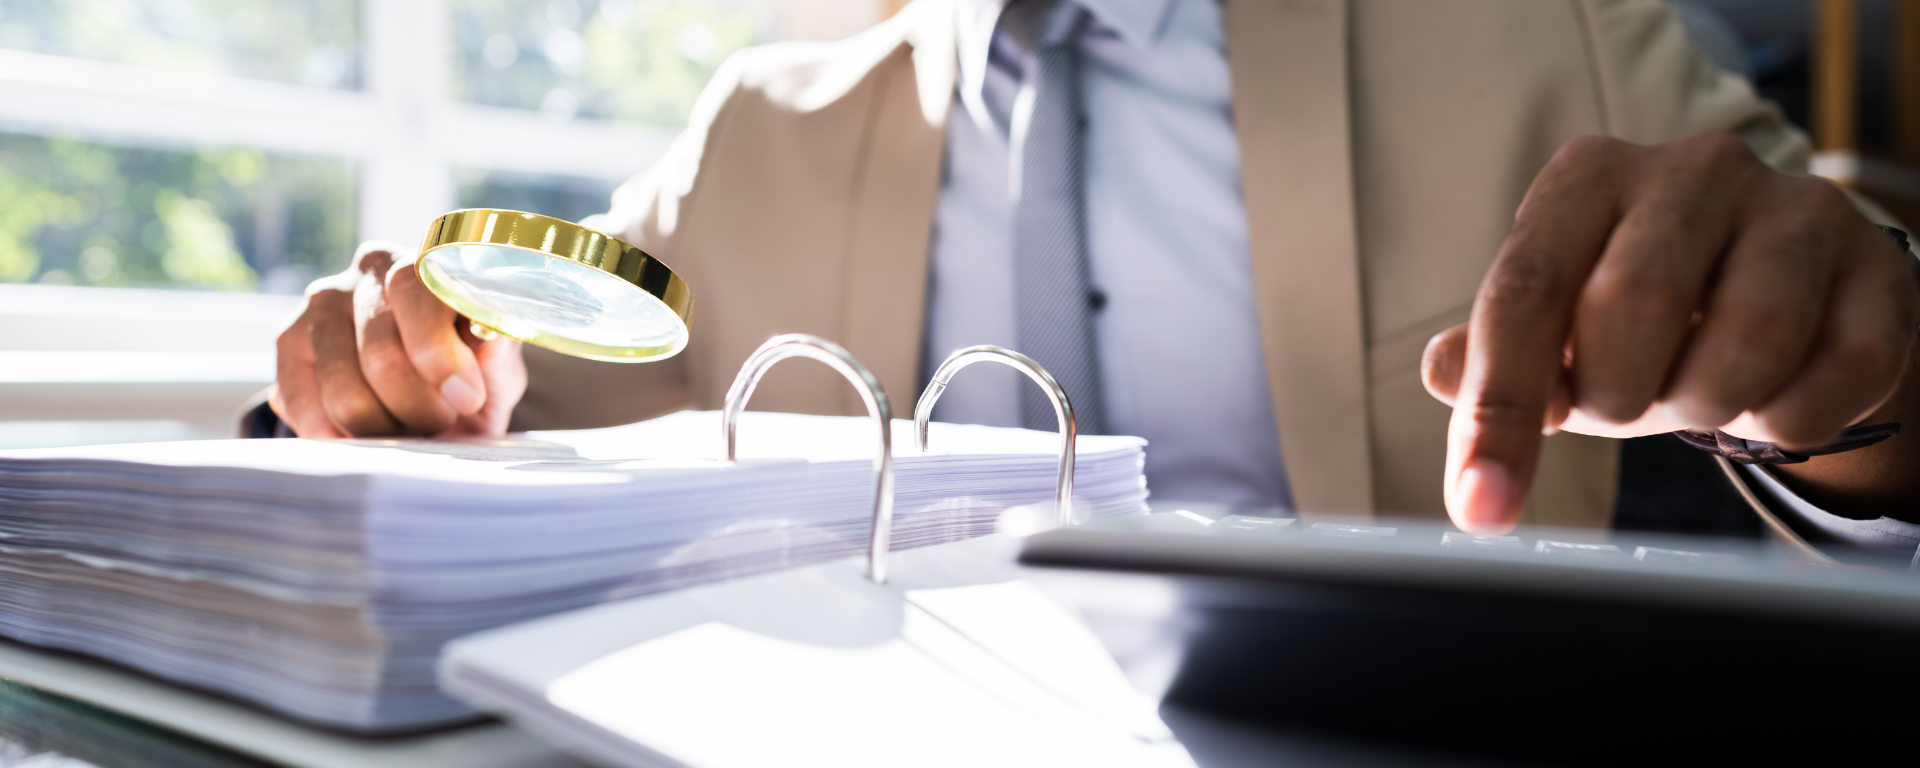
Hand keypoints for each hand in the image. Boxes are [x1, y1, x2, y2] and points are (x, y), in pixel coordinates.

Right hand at [270, 242, 527, 437]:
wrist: (430, 396)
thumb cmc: (471, 376)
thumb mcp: (497, 368)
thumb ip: (498, 352)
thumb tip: (489, 336)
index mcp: (425, 260)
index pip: (415, 289)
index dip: (439, 353)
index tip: (467, 399)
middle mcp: (368, 269)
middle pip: (380, 352)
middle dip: (419, 407)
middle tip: (441, 422)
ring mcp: (321, 303)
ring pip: (343, 391)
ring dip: (384, 428)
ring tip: (408, 428)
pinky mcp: (288, 342)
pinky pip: (304, 406)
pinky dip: (341, 437)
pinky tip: (367, 436)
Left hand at [1423, 132, 1919, 533]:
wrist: (1788, 294)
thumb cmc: (1646, 316)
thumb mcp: (1556, 326)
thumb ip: (1490, 352)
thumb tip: (1442, 373)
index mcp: (1589, 177)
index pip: (1524, 291)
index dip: (1499, 406)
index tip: (1482, 503)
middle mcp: (1693, 168)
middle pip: (1633, 303)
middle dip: (1615, 392)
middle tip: (1623, 405)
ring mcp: (1797, 207)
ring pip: (1748, 336)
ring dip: (1707, 404)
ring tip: (1696, 393)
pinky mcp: (1878, 265)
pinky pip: (1839, 370)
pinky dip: (1791, 419)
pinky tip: (1768, 399)